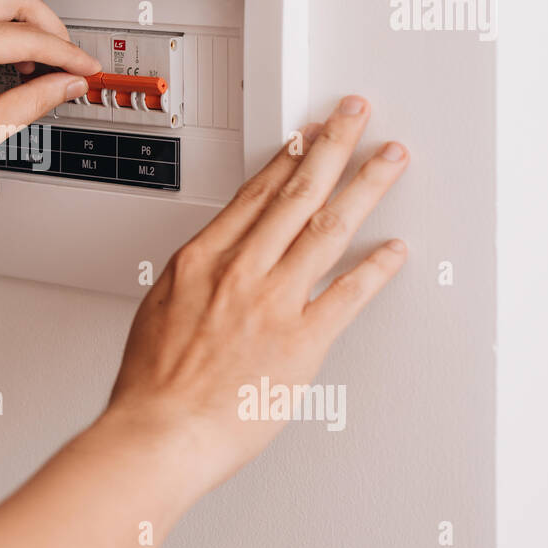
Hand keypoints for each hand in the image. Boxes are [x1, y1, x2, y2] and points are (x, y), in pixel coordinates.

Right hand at [106, 96, 409, 490]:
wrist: (159, 430)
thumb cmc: (153, 384)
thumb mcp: (158, 309)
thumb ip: (193, 281)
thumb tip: (208, 269)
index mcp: (201, 260)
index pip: (256, 193)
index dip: (288, 157)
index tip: (308, 134)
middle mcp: (240, 271)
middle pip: (296, 193)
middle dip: (332, 147)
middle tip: (355, 116)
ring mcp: (273, 302)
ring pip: (327, 228)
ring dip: (364, 186)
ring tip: (389, 159)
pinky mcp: (301, 341)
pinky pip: (348, 294)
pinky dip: (375, 268)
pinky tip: (395, 248)